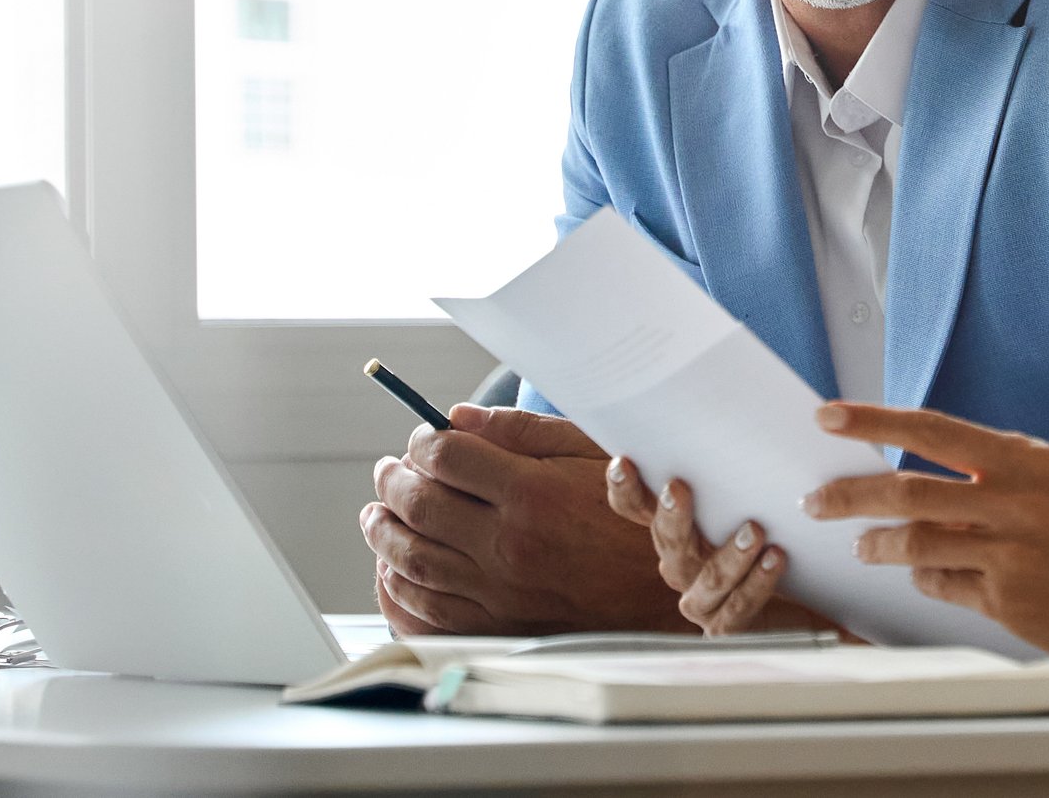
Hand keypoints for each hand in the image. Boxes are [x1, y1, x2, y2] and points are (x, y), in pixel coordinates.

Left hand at [361, 402, 689, 636]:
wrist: (670, 588)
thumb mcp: (592, 452)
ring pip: (412, 562)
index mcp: (533, 493)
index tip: (421, 440)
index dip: (422, 442)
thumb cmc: (634, 512)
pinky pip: (426, 614)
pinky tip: (392, 572)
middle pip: (419, 507)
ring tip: (378, 516)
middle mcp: (511, 545)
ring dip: (383, 535)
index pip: (446, 458)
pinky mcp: (501, 628)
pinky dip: (397, 592)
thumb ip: (521, 433)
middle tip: (387, 472)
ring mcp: (502, 593)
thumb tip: (456, 419)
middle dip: (392, 483)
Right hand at [602, 458, 842, 637]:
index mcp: (676, 529)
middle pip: (666, 543)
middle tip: (679, 487)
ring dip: (726, 556)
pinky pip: (735, 609)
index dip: (625, 488)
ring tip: (754, 529)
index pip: (635, 508)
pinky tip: (775, 559)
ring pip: (703, 581)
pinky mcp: (729, 628)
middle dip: (671, 516)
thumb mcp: (757, 491)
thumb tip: (740, 405)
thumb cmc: (774, 529)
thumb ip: (739, 463)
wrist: (812, 595)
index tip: (624, 460)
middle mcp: (680, 564)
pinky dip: (755, 584)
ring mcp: (702, 600)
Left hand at [803, 403, 1048, 677]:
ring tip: (861, 545)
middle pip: (908, 490)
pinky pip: (939, 583)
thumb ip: (979, 475)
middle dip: (849, 495)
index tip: (827, 417)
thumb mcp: (1042, 483)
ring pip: (913, 543)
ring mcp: (1010, 552)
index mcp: (1022, 458)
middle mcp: (1015, 500)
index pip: (932, 429)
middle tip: (815, 499)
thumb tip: (900, 472)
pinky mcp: (1005, 599)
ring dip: (875, 544)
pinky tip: (927, 574)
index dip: (873, 422)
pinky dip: (923, 577)